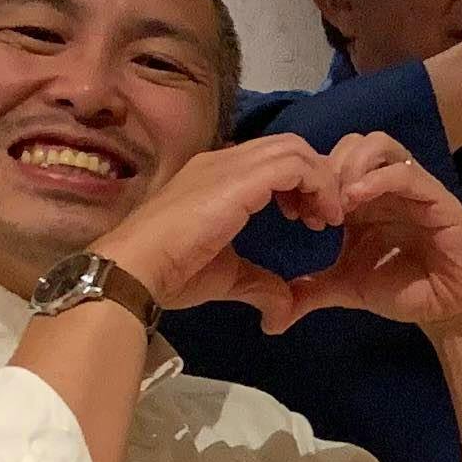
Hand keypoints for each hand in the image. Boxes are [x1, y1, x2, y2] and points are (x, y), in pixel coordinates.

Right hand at [93, 135, 351, 314]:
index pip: (271, 159)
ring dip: (320, 181)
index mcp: (216, 177)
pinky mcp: (239, 176)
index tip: (306, 220)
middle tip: (320, 218)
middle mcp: (223, 161)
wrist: (137, 268)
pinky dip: (317, 186)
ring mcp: (229, 164)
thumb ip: (261, 284)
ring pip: (295, 149)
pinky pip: (295, 165)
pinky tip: (317, 218)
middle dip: (315, 178)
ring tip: (323, 219)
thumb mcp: (229, 277)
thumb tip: (282, 313)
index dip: (298, 184)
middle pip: (288, 147)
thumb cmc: (174, 272)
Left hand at [254, 136, 461, 340]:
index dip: (306, 179)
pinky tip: (356, 203)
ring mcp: (410, 187)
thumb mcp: (346, 288)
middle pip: (349, 143)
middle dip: (326, 168)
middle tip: (315, 205)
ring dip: (350, 165)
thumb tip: (271, 318)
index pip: (329, 162)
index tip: (293, 214)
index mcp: (360, 200)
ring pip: (377, 144)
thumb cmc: (405, 290)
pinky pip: (405, 171)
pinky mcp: (435, 196)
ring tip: (338, 200)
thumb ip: (311, 291)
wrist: (453, 309)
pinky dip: (377, 179)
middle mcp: (383, 186)